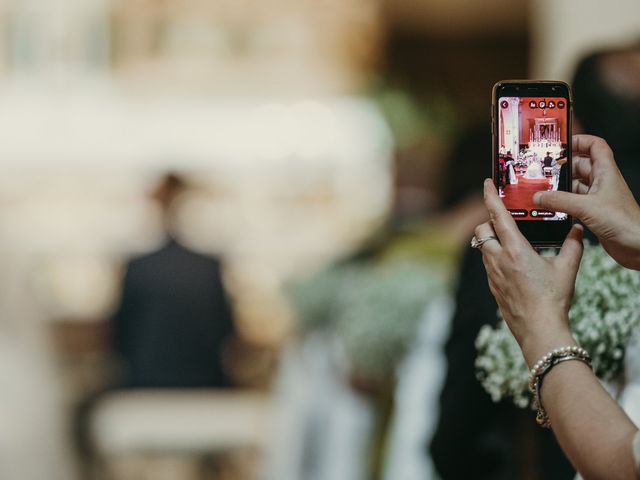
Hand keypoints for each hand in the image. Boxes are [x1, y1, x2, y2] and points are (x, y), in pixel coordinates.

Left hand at [475, 179, 583, 365]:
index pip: (496, 216)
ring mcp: (492, 273)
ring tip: (509, 241)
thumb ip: (572, 245)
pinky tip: (511, 263)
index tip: (486, 184)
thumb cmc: (552, 298)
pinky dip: (493, 257)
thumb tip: (577, 230)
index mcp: (515, 250)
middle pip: (481, 230)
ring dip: (490, 240)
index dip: (489, 197)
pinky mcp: (492, 286)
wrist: (538, 328)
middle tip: (501, 220)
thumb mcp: (567, 268)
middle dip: (487, 221)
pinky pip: (487, 264)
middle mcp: (498, 259)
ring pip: (481, 248)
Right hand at [534, 135, 639, 269]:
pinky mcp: (594, 212)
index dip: (579, 141)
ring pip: (575, 185)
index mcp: (606, 172)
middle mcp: (602, 182)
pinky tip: (552, 208)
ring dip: (560, 187)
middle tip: (544, 171)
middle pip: (580, 166)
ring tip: (543, 190)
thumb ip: (560, 201)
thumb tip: (539, 196)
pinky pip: (574, 202)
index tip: (562, 144)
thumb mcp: (586, 207)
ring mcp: (598, 198)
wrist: (637, 246)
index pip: (595, 146)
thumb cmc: (624, 222)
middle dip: (562, 167)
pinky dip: (563, 203)